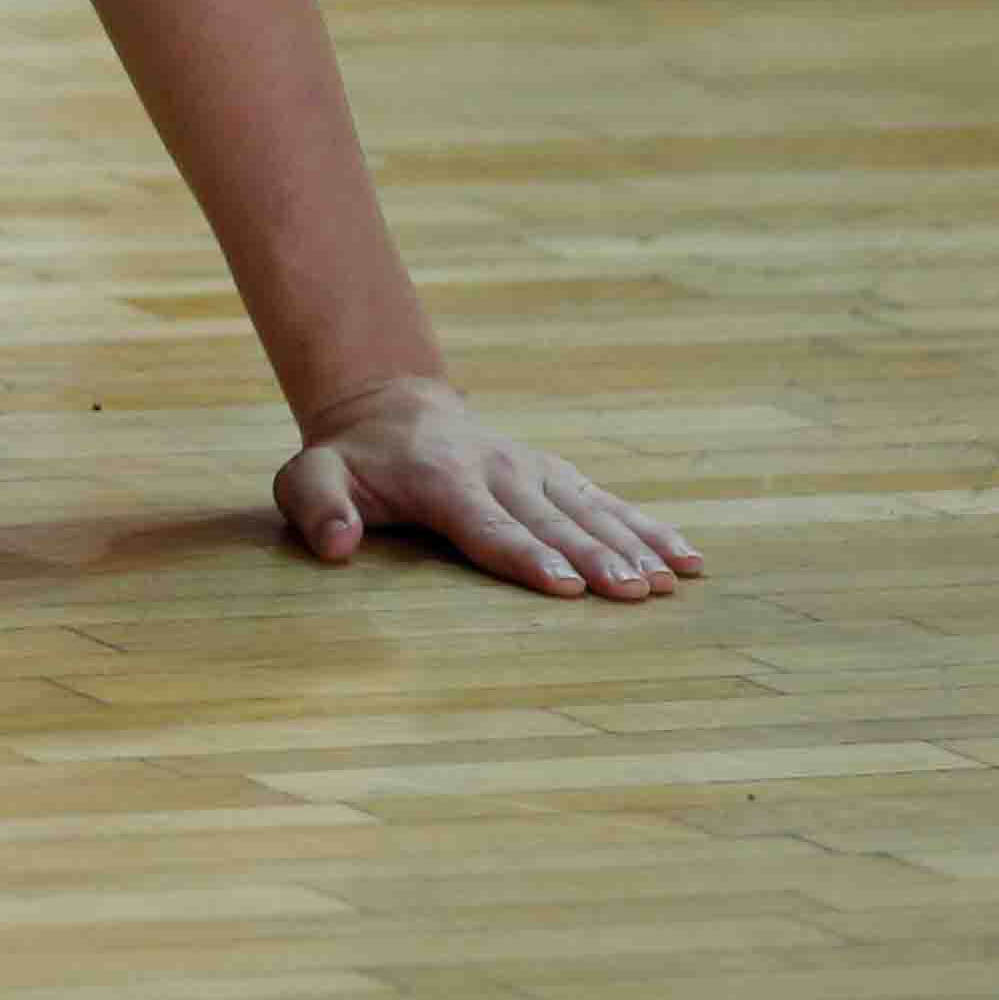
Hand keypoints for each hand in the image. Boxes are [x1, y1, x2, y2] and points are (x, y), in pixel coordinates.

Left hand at [274, 374, 703, 600]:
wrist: (391, 408)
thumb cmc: (351, 461)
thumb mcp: (309, 477)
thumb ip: (316, 507)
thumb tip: (336, 546)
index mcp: (441, 478)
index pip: (485, 523)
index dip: (523, 554)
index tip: (562, 584)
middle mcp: (497, 469)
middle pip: (549, 520)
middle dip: (592, 556)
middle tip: (631, 591)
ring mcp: (534, 468)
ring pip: (589, 510)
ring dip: (631, 545)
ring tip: (668, 581)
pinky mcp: (558, 473)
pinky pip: (609, 501)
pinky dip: (650, 527)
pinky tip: (689, 558)